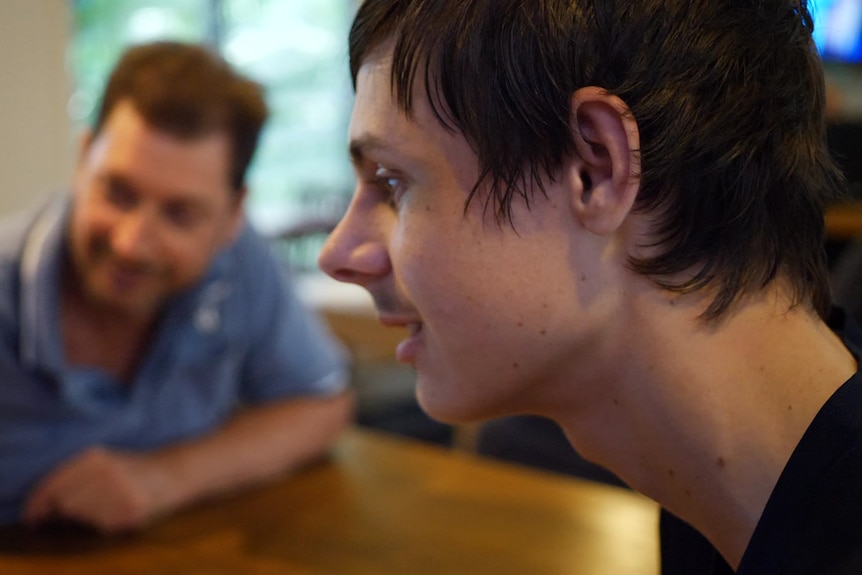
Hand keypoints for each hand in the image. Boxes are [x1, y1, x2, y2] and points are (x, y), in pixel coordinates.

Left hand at [22, 447, 173, 532]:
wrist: (174, 472)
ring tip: (109, 504)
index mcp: (95, 456)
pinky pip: (102, 524)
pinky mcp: (132, 510)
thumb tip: (43, 505)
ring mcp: (120, 491)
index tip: (32, 515)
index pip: (54, 484)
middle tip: (87, 503)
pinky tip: (121, 509)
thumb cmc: (133, 468)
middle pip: (65, 502)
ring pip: (82, 515)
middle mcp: (106, 472)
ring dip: (89, 515)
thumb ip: (72, 476)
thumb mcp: (103, 460)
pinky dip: (106, 521)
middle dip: (67, 508)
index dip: (38, 502)